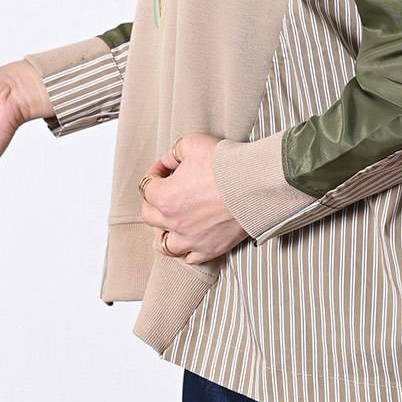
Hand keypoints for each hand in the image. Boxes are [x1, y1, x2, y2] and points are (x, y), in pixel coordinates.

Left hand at [138, 132, 248, 265]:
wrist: (255, 184)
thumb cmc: (224, 163)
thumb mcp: (192, 144)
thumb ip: (173, 153)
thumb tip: (167, 162)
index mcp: (165, 196)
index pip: (146, 187)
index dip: (154, 174)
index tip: (164, 169)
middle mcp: (173, 222)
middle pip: (149, 216)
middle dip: (153, 202)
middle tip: (164, 193)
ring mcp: (191, 239)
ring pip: (164, 245)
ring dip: (164, 232)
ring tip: (171, 223)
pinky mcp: (210, 249)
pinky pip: (189, 258)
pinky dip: (186, 250)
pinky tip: (190, 239)